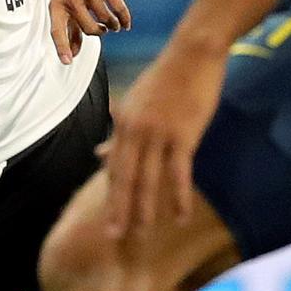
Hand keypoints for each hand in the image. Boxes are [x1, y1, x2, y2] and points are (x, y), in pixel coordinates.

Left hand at [48, 0, 129, 63]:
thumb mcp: (66, 4)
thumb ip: (70, 29)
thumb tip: (72, 56)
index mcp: (57, 5)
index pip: (57, 30)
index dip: (62, 47)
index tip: (67, 62)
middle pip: (89, 29)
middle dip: (100, 32)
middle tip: (103, 29)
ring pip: (105, 19)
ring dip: (112, 25)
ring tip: (113, 23)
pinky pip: (118, 8)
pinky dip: (124, 19)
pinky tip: (125, 24)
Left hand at [102, 41, 226, 234]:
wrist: (192, 53)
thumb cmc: (166, 78)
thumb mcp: (136, 103)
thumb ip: (119, 132)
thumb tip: (98, 155)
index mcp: (124, 124)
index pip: (114, 167)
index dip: (111, 196)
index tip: (108, 221)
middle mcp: (135, 130)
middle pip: (125, 177)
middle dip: (119, 209)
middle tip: (114, 237)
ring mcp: (158, 133)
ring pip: (148, 179)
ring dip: (145, 209)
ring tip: (142, 234)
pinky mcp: (183, 134)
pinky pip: (178, 172)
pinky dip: (179, 196)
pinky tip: (180, 217)